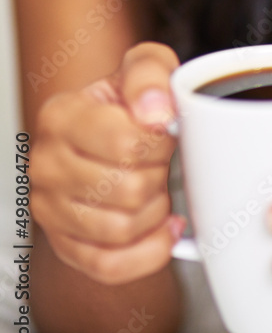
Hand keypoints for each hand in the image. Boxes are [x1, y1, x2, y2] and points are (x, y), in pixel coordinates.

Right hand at [31, 41, 185, 283]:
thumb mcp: (147, 66)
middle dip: (159, 175)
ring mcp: (51, 209)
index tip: (164, 131)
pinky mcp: (65, 244)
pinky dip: (148, 251)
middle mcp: (46, 165)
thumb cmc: (129, 101)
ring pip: (121, 230)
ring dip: (154, 211)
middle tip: (159, 159)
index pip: (126, 144)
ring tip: (155, 187)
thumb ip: (150, 74)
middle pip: (128, 191)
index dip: (160, 142)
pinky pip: (111, 266)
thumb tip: (155, 112)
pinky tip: (163, 226)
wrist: (115, 130)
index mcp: (61, 116)